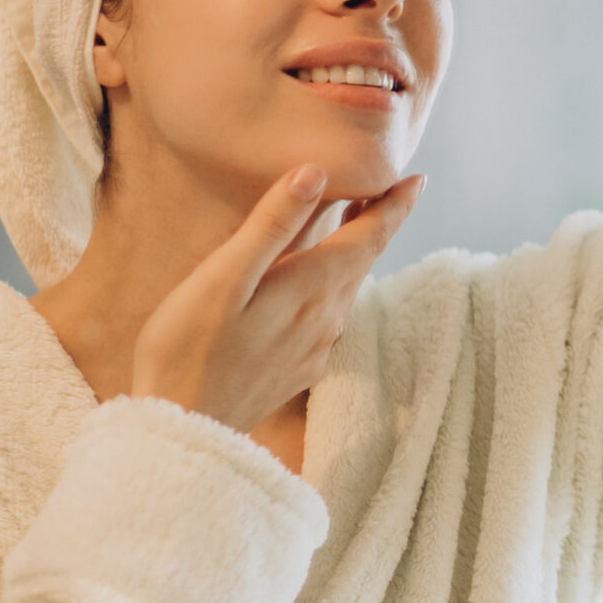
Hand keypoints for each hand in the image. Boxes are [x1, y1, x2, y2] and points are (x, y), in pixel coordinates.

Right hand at [129, 164, 423, 437]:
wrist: (184, 430)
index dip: (395, 205)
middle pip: (364, 259)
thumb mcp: (225, 276)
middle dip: (377, 221)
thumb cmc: (189, 347)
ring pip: (349, 287)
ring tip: (355, 223)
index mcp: (314, 287)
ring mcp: (316, 347)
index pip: (370, 235)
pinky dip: (335, 284)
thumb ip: (272, 224)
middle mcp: (327, 317)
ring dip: (356, 253)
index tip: (417, 179)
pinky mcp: (299, 367)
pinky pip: (330, 314)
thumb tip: (316, 172)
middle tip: (387, 188)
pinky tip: (316, 283)